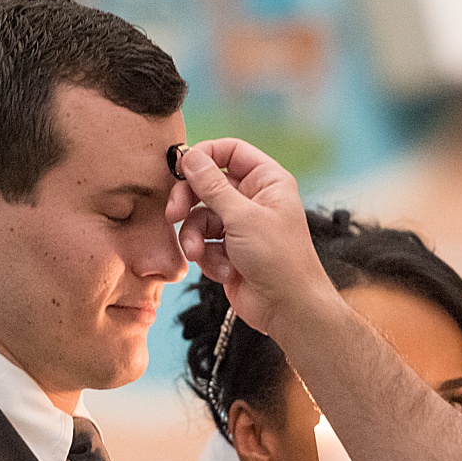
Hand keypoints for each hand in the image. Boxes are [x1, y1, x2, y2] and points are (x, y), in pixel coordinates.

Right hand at [166, 138, 335, 337]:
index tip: (181, 169)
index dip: (204, 156)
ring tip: (199, 254)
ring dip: (195, 237)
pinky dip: (208, 258)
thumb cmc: (278, 259)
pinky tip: (224, 272)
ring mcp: (239, 226)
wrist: (288, 309)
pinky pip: (204, 243)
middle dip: (188, 201)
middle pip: (207, 185)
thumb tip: (190, 157)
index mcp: (266, 181)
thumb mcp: (242, 217)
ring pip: (200, 218)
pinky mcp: (228, 250)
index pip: (230, 151)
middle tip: (173, 214)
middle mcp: (253, 199)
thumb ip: (212, 186)